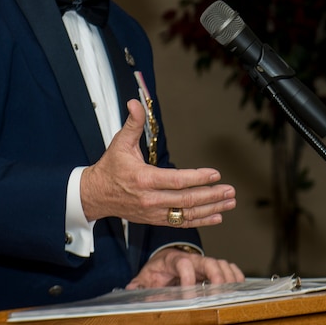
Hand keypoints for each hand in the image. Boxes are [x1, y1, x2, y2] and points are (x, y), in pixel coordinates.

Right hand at [79, 99, 236, 226]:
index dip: (198, 178)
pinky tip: (216, 216)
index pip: (176, 180)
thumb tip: (135, 103)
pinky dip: (200, 221)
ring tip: (230, 202)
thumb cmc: (110, 167)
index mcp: (144, 179)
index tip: (215, 174)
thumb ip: (132, 123)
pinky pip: (180, 223)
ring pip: (186, 214)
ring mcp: (153, 212)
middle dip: (211, 195)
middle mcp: (150, 199)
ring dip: (211, 209)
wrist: (95, 195)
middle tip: (230, 190)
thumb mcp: (120, 142)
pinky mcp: (154, 220)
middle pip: (186, 200)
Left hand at [126, 247, 244, 288]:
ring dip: (228, 276)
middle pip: (208, 261)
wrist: (165, 261)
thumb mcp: (145, 276)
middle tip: (219, 291)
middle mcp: (191, 258)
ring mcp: (203, 262)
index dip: (187, 276)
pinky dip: (235, 274)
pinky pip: (228, 267)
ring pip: (220, 263)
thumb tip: (131, 290)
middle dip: (216, 275)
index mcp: (173, 260)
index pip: (183, 263)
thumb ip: (138, 284)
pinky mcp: (212, 268)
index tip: (187, 292)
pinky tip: (239, 285)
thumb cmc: (157, 271)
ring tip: (232, 290)